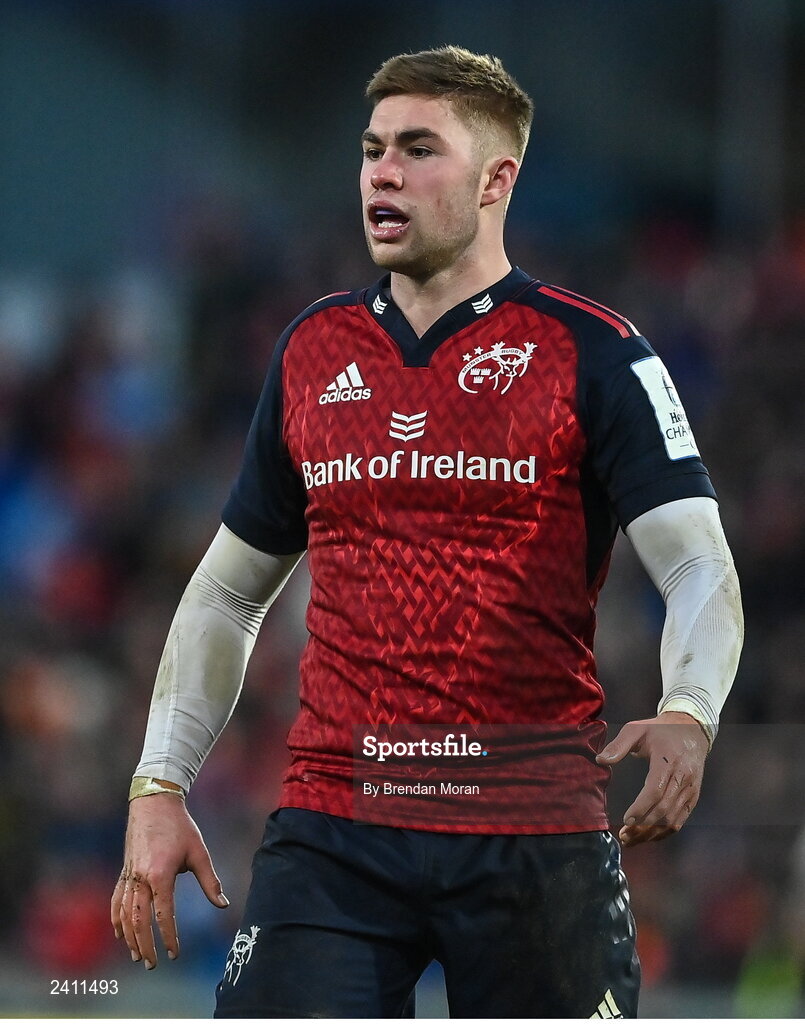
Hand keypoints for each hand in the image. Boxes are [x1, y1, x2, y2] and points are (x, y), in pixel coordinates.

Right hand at [111, 792, 228, 968]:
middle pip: (138, 920)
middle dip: (144, 945)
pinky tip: (119, 932)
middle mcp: (140, 878)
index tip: (175, 953)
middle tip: (152, 964)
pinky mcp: (124, 871)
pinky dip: (116, 918)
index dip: (169, 937)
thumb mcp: (199, 852)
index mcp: (160, 875)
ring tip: (136, 955)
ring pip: (124, 914)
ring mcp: (129, 875)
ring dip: (129, 937)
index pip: (164, 915)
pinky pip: (116, 900)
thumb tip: (223, 905)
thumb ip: (210, 881)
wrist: (154, 803)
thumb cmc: (180, 827)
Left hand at [596, 711, 708, 846]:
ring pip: (674, 819)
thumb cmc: (660, 730)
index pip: (657, 790)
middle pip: (665, 809)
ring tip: (632, 839)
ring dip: (653, 833)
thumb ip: (619, 744)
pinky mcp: (694, 796)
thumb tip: (600, 760)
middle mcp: (683, 777)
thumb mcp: (637, 729)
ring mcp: (691, 789)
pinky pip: (681, 819)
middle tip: (625, 835)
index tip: (626, 819)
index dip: (642, 807)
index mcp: (669, 760)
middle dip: (644, 826)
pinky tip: (649, 835)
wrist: (692, 729)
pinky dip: (665, 831)